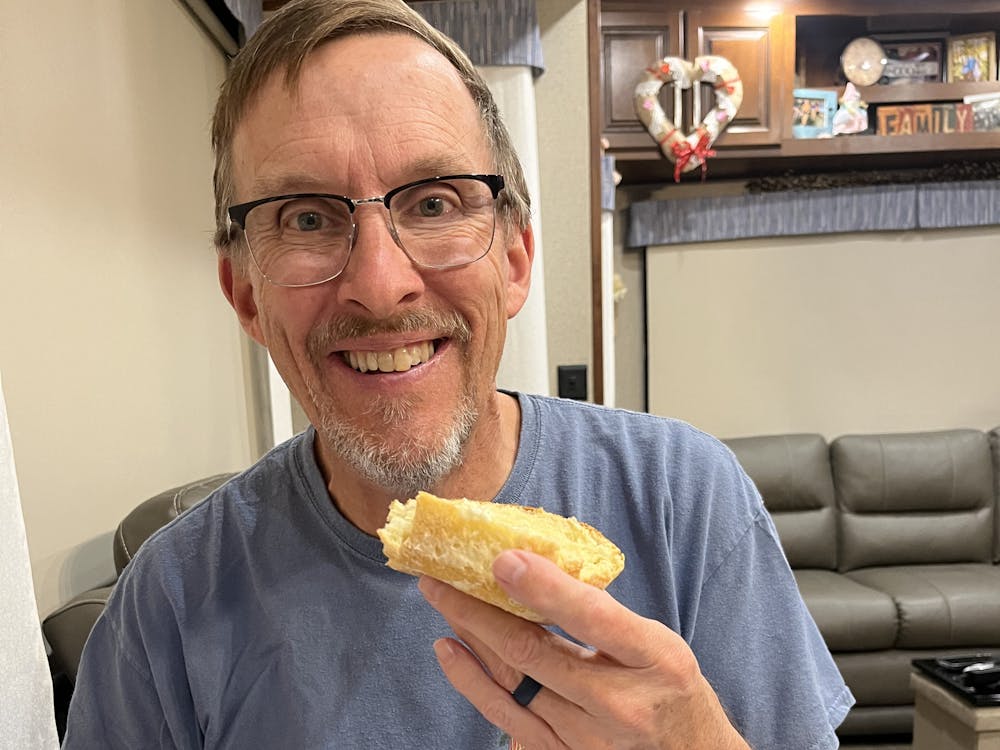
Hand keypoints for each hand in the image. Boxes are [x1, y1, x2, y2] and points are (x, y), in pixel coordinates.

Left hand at [417, 550, 749, 749]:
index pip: (592, 616)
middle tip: (442, 576)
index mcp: (655, 659)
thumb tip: (537, 571)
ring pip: (513, 683)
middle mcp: (620, 705)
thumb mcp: (657, 642)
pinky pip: (508, 719)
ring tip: (442, 602)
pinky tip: (452, 652)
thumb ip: (604, 614)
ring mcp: (589, 740)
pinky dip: (474, 683)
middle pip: (534, 651)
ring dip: (470, 638)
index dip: (544, 587)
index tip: (502, 559)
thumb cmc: (671, 690)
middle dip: (479, 609)